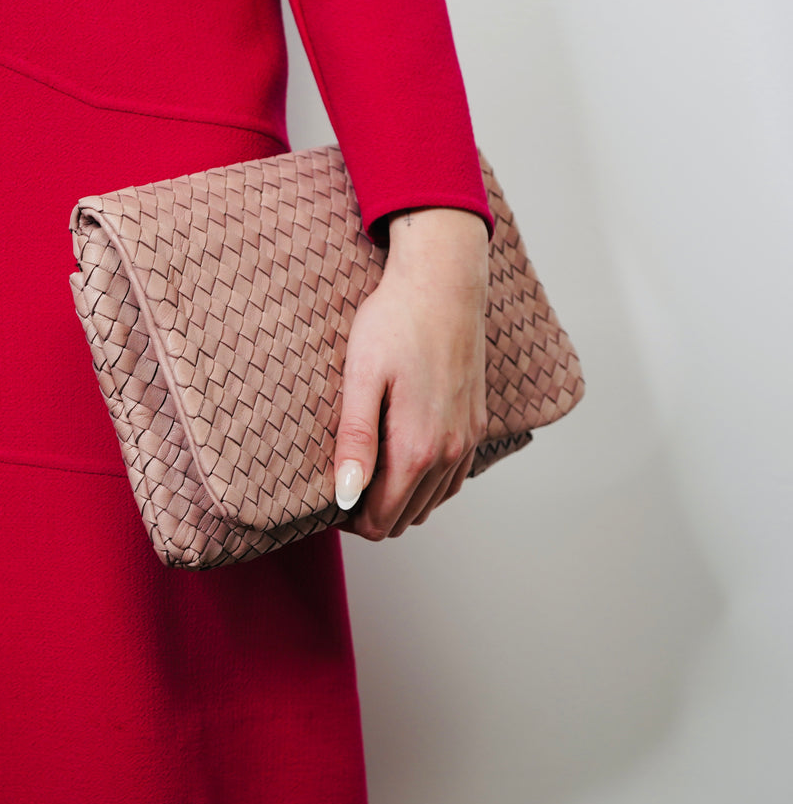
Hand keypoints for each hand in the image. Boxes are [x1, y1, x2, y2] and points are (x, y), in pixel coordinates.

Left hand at [332, 206, 489, 539]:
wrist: (443, 283)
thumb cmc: (394, 323)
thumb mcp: (361, 379)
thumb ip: (356, 441)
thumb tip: (346, 496)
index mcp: (417, 448)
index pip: (382, 519)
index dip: (349, 520)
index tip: (326, 499)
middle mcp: (449, 453)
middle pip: (407, 517)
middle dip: (370, 514)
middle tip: (340, 485)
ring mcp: (467, 440)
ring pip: (432, 503)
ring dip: (399, 501)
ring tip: (365, 474)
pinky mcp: (476, 424)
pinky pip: (454, 479)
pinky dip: (427, 486)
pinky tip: (402, 466)